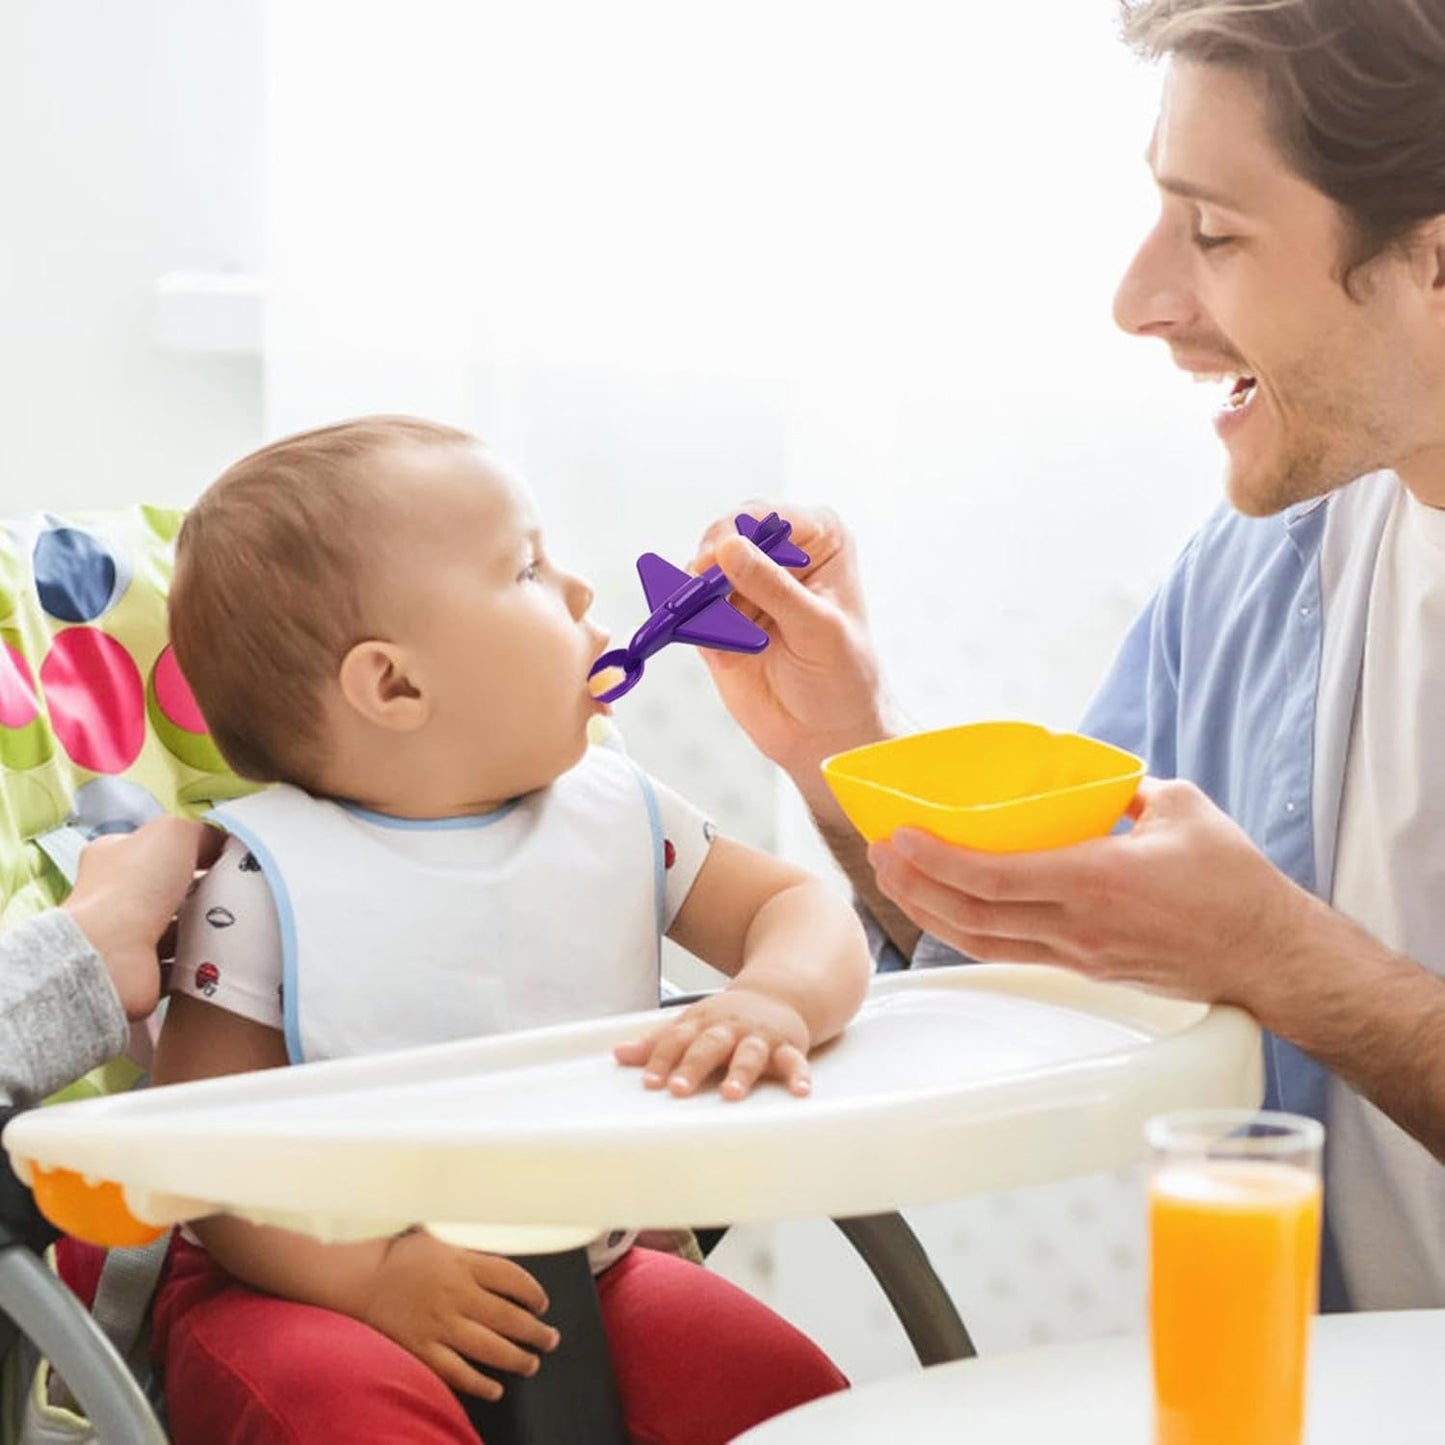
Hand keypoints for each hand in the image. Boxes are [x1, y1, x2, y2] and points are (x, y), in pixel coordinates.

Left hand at [62, 816, 223, 1020]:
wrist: (112, 954)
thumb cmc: (133, 887)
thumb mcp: (173, 831)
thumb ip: (200, 830)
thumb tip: (220, 843)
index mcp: (113, 855)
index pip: (157, 846)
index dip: (193, 848)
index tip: (225, 856)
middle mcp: (115, 894)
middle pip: (172, 887)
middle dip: (205, 890)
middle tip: (235, 890)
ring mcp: (127, 934)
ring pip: (180, 925)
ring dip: (206, 926)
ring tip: (234, 922)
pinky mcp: (142, 967)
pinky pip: (182, 960)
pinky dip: (201, 958)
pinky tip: (221, 951)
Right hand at [360, 1229, 558, 1400]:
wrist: (357, 1279)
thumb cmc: (398, 1256)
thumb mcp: (440, 1239)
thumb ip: (469, 1251)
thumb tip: (496, 1257)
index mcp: (463, 1263)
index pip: (512, 1279)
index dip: (533, 1294)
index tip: (541, 1304)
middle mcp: (457, 1294)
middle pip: (509, 1317)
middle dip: (535, 1331)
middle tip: (550, 1339)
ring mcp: (440, 1324)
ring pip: (490, 1347)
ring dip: (517, 1358)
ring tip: (532, 1363)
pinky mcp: (422, 1349)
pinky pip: (457, 1372)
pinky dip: (479, 1383)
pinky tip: (496, 1388)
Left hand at [615, 987, 812, 1099]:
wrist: (778, 993)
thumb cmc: (728, 1018)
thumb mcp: (691, 1023)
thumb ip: (657, 1042)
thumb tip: (618, 1055)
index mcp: (704, 1023)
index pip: (677, 1040)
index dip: (662, 1059)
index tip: (649, 1081)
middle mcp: (730, 1029)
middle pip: (710, 1045)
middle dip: (694, 1066)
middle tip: (679, 1089)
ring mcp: (759, 1037)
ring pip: (750, 1054)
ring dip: (741, 1073)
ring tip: (731, 1094)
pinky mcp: (788, 1047)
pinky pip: (795, 1062)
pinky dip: (799, 1076)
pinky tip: (800, 1092)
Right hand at [692, 502, 893, 778]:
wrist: (826, 736)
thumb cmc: (843, 678)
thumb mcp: (817, 629)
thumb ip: (774, 588)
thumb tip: (729, 549)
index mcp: (818, 540)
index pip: (769, 517)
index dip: (740, 532)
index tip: (720, 558)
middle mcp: (779, 555)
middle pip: (726, 535)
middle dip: (711, 561)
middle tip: (702, 588)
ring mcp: (744, 587)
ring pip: (700, 571)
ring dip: (695, 594)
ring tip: (709, 623)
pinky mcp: (717, 620)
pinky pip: (688, 609)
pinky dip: (686, 620)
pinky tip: (699, 637)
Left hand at [867, 778, 1317, 1007]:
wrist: (1268, 956)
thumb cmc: (1233, 881)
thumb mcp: (1182, 808)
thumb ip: (1124, 788)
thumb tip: (1085, 776)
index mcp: (1097, 881)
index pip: (995, 877)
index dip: (937, 859)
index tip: (899, 834)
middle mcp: (1078, 926)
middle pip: (971, 915)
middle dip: (914, 885)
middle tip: (879, 852)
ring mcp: (1078, 955)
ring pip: (982, 941)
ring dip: (929, 911)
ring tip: (895, 878)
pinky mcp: (1084, 970)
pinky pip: (1008, 952)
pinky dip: (965, 930)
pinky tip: (942, 908)